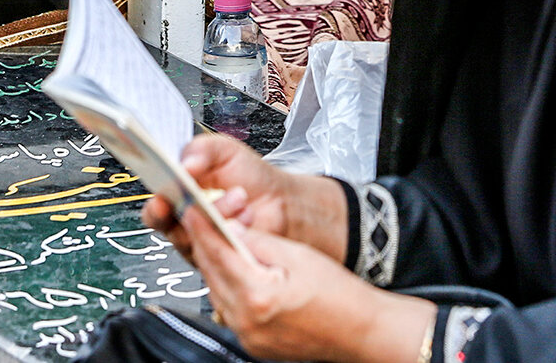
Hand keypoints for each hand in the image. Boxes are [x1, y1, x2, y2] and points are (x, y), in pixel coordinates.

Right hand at [140, 134, 347, 263]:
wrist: (283, 200)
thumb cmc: (250, 176)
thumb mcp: (223, 150)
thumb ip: (200, 150)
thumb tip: (185, 165)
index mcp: (179, 196)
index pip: (156, 209)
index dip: (155, 207)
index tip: (163, 198)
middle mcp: (188, 223)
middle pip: (171, 230)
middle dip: (184, 215)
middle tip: (197, 203)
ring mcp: (206, 243)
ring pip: (198, 239)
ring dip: (219, 215)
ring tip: (240, 196)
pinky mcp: (225, 258)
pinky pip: (221, 252)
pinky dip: (235, 231)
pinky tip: (247, 217)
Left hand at [181, 208, 435, 362]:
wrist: (361, 331)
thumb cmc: (340, 296)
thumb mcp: (298, 255)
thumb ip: (258, 242)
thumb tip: (230, 228)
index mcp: (257, 296)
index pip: (217, 254)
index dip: (203, 228)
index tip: (194, 211)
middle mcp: (247, 322)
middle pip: (212, 274)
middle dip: (207, 246)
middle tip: (204, 222)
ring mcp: (249, 337)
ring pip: (217, 292)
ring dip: (218, 268)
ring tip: (225, 245)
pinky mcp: (253, 344)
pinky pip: (230, 310)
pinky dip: (230, 290)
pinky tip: (240, 274)